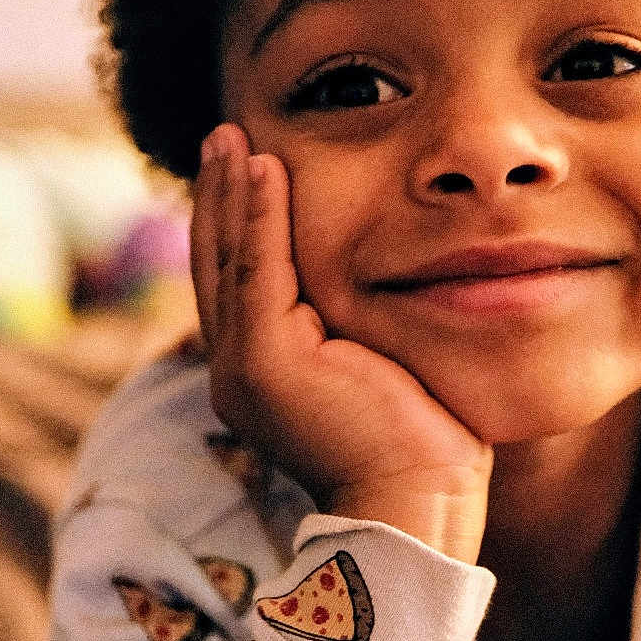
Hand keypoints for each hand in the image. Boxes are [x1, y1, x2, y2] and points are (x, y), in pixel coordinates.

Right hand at [190, 124, 492, 558]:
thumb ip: (360, 332)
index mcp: (262, 377)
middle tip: (222, 137)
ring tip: (232, 137)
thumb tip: (389, 290)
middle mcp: (238, 372)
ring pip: (229, 260)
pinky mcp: (267, 362)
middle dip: (219, 197)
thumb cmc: (422, 448)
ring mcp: (245, 367)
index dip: (236, 224)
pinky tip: (264, 166)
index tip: (243, 168)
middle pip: (218, 264)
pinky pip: (258, 269)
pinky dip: (260, 214)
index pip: (238, 284)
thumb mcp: (381, 372)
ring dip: (231, 191)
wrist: (419, 503)